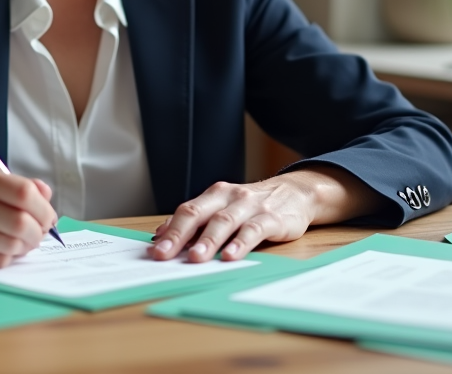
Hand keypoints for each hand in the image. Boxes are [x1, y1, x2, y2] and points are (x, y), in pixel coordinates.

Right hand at [0, 162, 58, 268]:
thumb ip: (14, 185)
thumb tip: (45, 193)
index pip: (23, 192)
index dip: (43, 208)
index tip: (47, 216)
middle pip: (20, 222)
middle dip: (37, 231)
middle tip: (38, 233)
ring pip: (10, 244)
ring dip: (25, 247)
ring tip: (23, 242)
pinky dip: (8, 257)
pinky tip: (5, 250)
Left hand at [149, 164, 383, 262]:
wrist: (296, 193)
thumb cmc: (253, 206)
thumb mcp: (223, 208)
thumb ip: (196, 221)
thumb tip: (161, 235)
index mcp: (214, 195)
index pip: (187, 211)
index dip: (170, 230)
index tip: (155, 250)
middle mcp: (230, 197)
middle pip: (200, 214)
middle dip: (181, 235)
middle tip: (166, 254)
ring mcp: (251, 206)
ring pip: (225, 222)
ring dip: (209, 240)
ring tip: (196, 258)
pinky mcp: (272, 218)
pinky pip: (254, 230)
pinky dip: (241, 243)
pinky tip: (231, 256)